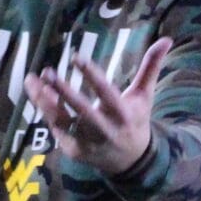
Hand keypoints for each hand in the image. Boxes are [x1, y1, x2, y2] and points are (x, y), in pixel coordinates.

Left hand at [25, 37, 172, 175]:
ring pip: (62, 121)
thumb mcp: (145, 95)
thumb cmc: (135, 120)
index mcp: (123, 114)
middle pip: (82, 111)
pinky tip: (36, 92)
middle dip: (64, 92)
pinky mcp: (74, 150)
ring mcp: (87, 142)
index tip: (76, 57)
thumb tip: (167, 38)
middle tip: (48, 72)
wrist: (129, 161)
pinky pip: (56, 128)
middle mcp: (105, 130)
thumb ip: (151, 67)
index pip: (106, 93)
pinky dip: (45, 111)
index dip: (91, 75)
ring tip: (33, 80)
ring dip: (45, 101)